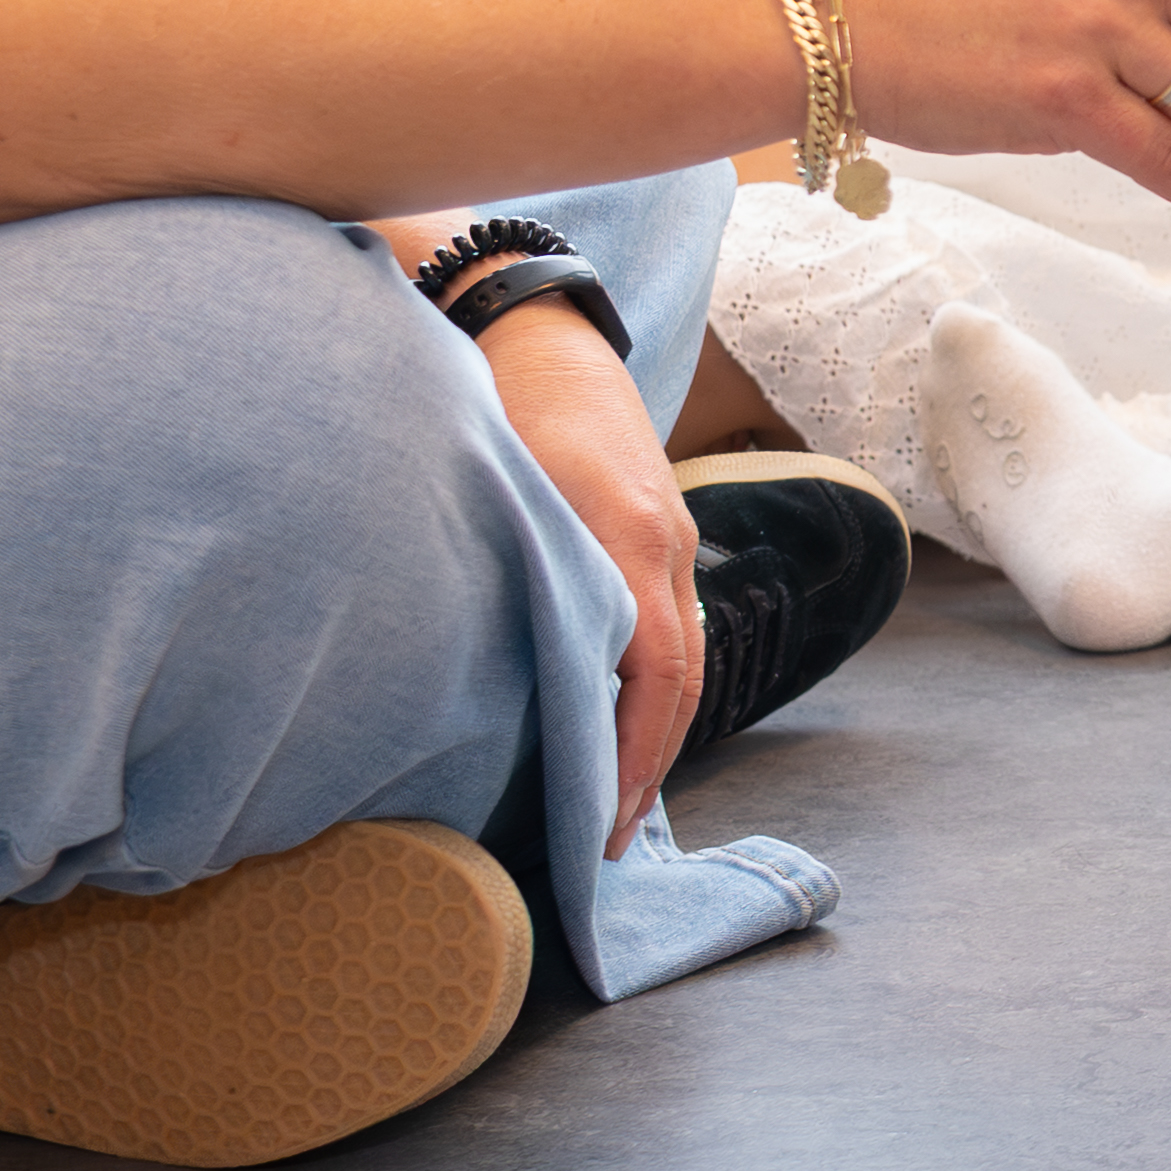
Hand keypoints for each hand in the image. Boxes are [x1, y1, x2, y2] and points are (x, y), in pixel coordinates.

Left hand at [475, 298, 697, 857]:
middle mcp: (667, 542)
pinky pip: (670, 627)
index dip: (634, 756)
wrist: (536, 330)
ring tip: (617, 804)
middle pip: (681, 677)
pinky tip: (618, 725)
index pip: (656, 672)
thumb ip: (510, 579)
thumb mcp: (498, 494)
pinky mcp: (658, 531)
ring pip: (681, 655)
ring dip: (655, 733)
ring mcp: (672, 536)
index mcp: (632, 536)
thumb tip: (489, 683)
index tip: (603, 822)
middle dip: (651, 765)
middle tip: (610, 840)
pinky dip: (652, 688)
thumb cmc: (501, 407)